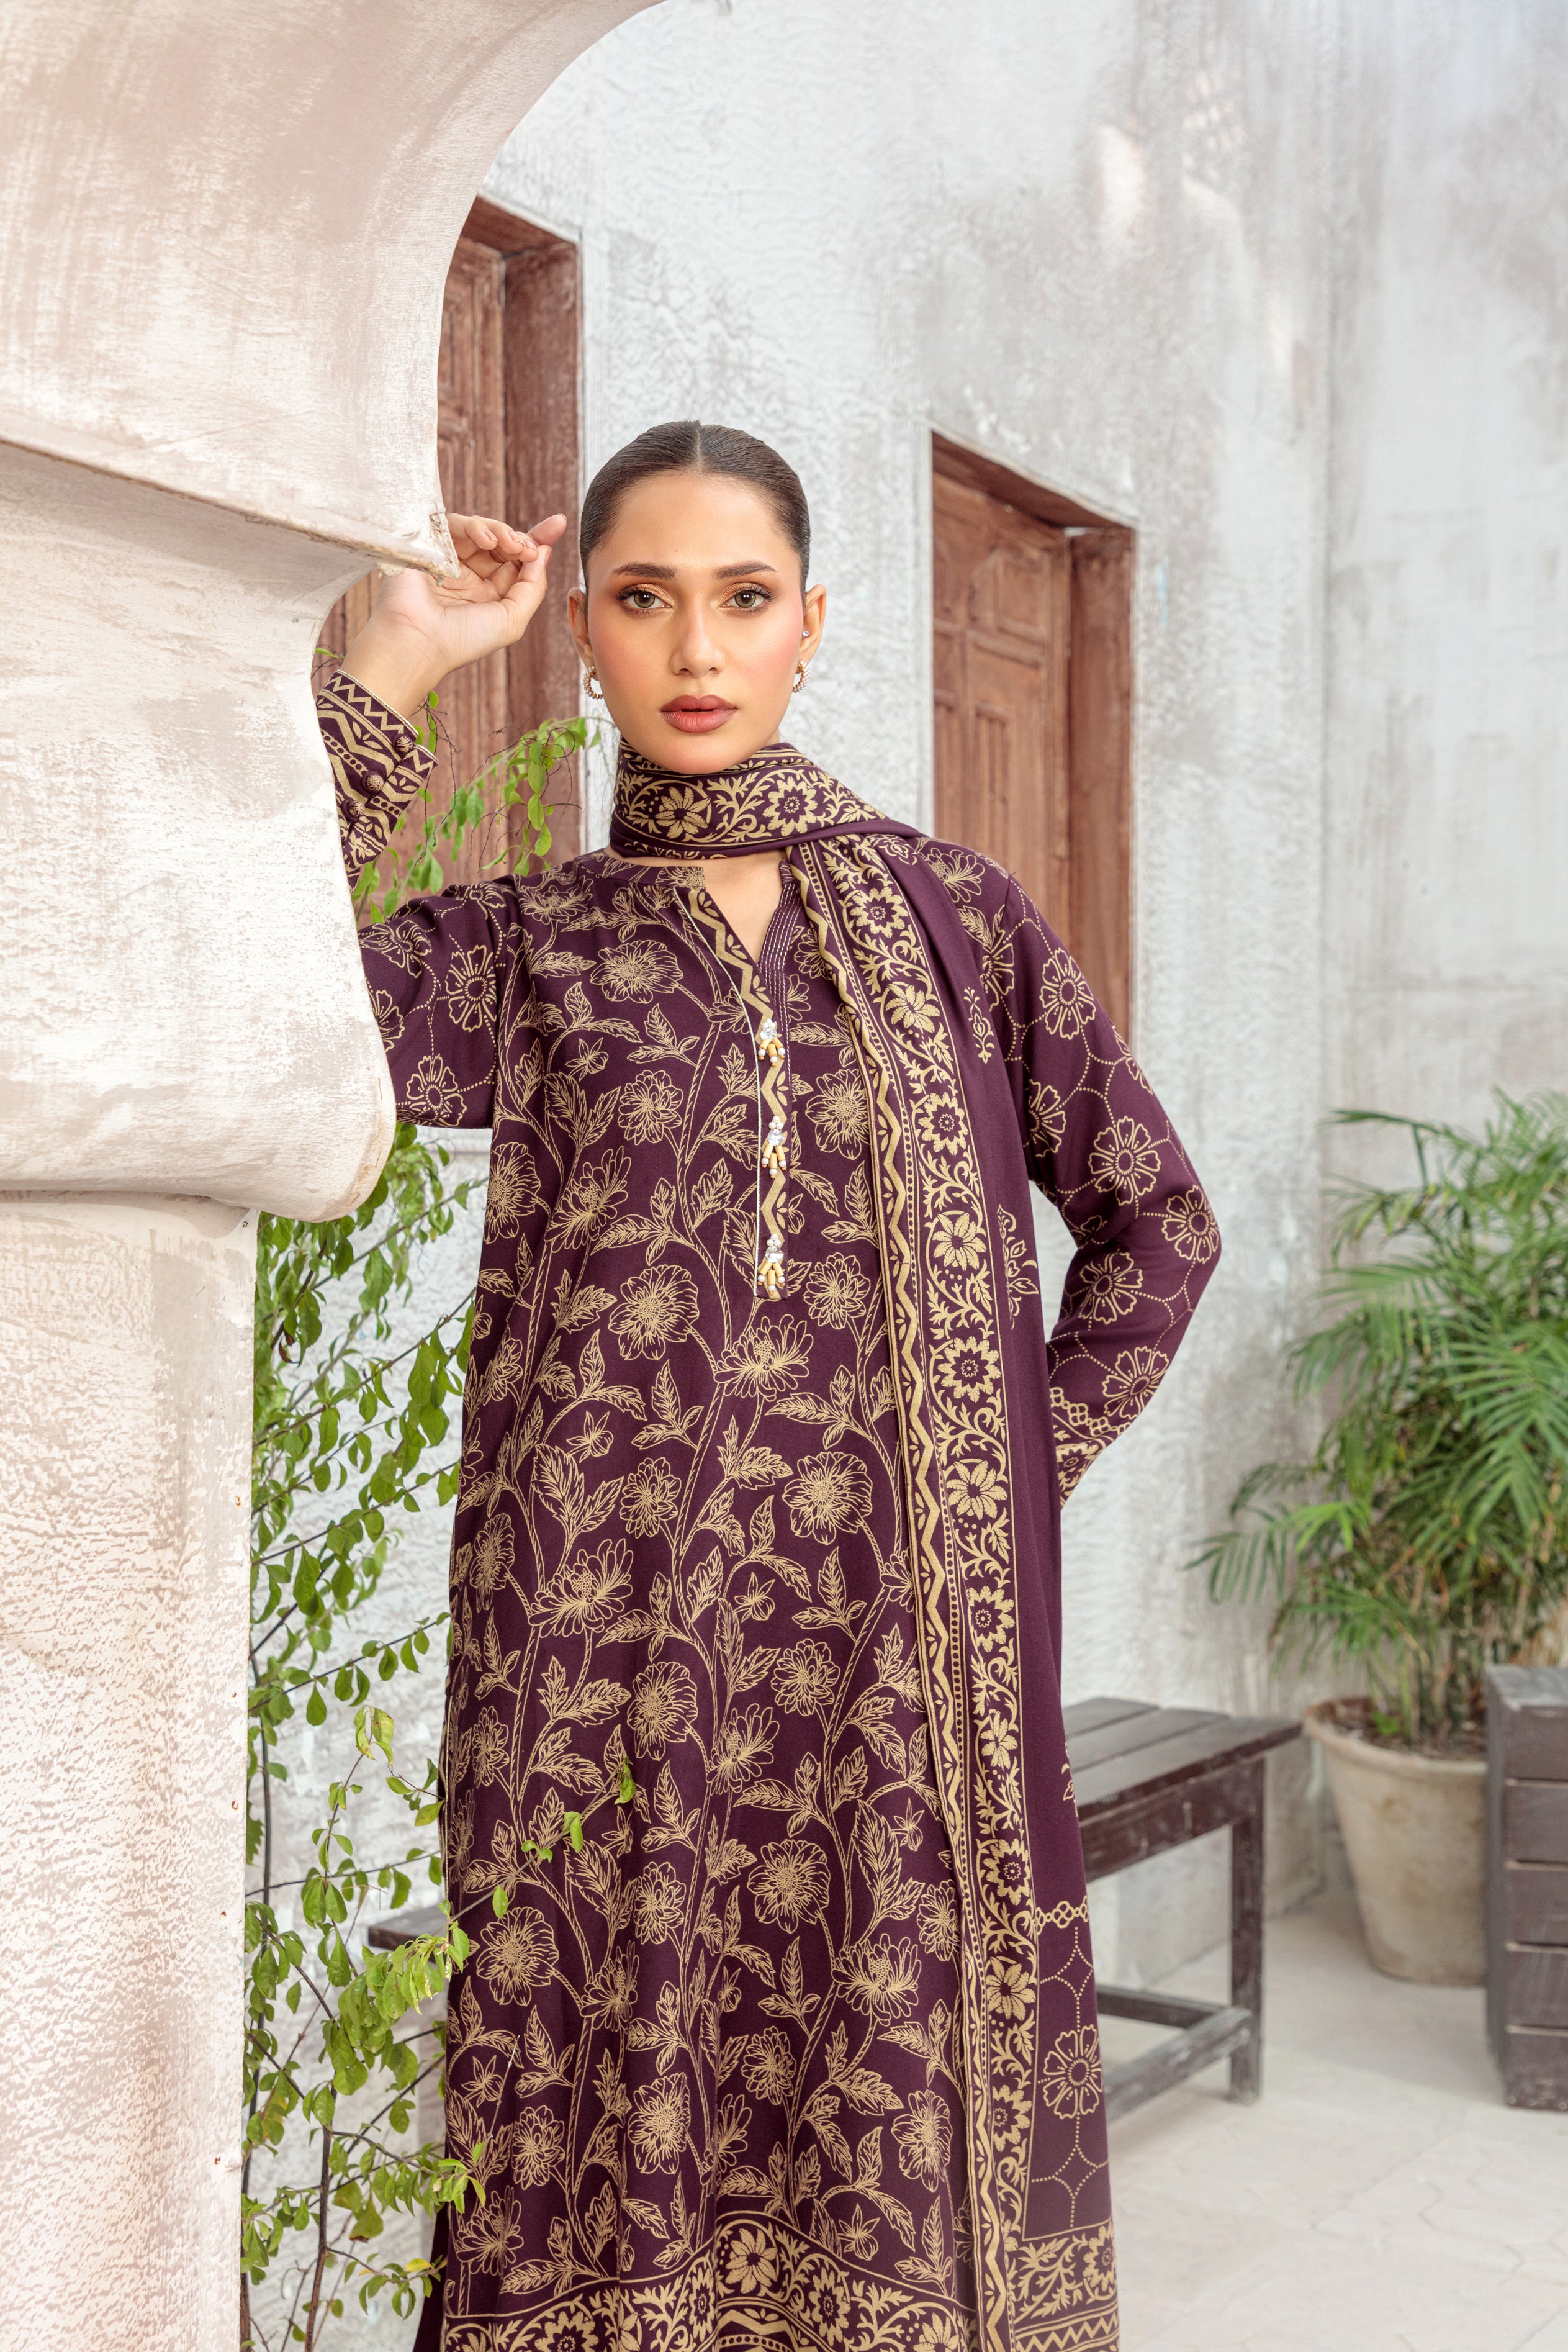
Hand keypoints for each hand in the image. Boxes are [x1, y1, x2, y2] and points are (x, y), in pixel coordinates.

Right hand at [340, 512, 567, 718]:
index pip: (518, 562)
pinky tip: (485, 540)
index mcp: (492, 596)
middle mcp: (473, 577)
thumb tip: (543, 552)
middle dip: (521, 538)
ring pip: (482, 530)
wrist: (417, 640)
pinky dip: (474, 527)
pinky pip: (456, 524)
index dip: (537, 542)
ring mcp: (452, 561)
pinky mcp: (431, 547)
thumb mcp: (512, 619)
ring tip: (508, 543)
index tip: (557, 525)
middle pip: (503, 542)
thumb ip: (533, 587)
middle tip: (527, 545)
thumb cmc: (463, 639)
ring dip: (501, 531)